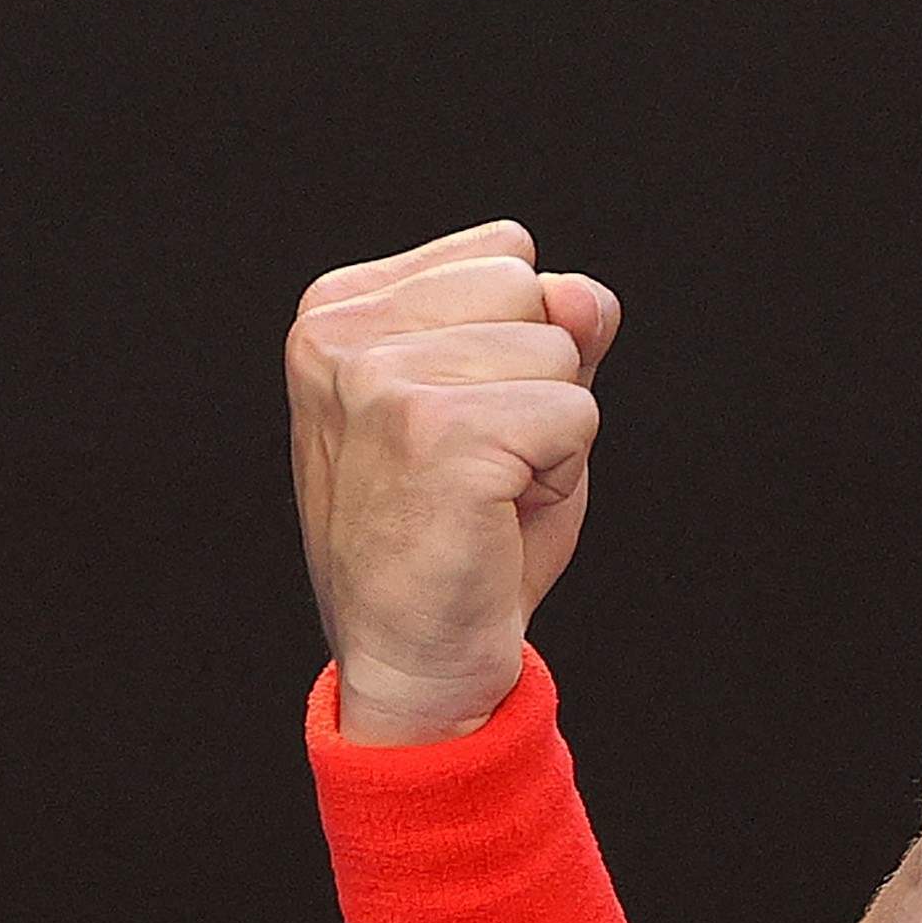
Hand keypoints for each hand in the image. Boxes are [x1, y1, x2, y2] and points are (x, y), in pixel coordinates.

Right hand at [285, 221, 623, 740]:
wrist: (413, 667)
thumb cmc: (459, 535)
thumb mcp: (504, 401)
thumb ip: (547, 326)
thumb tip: (583, 294)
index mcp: (338, 310)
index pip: (504, 255)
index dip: (516, 344)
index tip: (458, 425)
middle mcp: (342, 334)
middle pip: (531, 290)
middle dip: (537, 381)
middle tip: (478, 468)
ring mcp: (381, 380)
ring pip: (560, 350)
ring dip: (551, 434)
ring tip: (483, 495)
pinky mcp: (436, 431)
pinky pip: (576, 412)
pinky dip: (563, 475)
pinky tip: (495, 520)